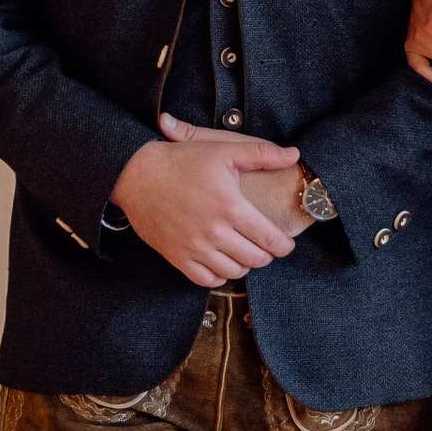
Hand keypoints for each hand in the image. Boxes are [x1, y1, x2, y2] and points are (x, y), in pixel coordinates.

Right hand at [112, 115, 305, 284]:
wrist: (137, 175)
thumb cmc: (181, 161)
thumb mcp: (224, 150)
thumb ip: (263, 154)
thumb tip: (294, 155)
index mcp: (230, 206)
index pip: (269, 239)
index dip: (283, 246)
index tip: (286, 244)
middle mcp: (214, 231)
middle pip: (255, 259)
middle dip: (266, 255)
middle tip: (265, 247)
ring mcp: (194, 247)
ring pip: (233, 272)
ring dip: (244, 265)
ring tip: (244, 253)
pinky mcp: (177, 256)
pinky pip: (206, 280)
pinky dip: (219, 276)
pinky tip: (222, 262)